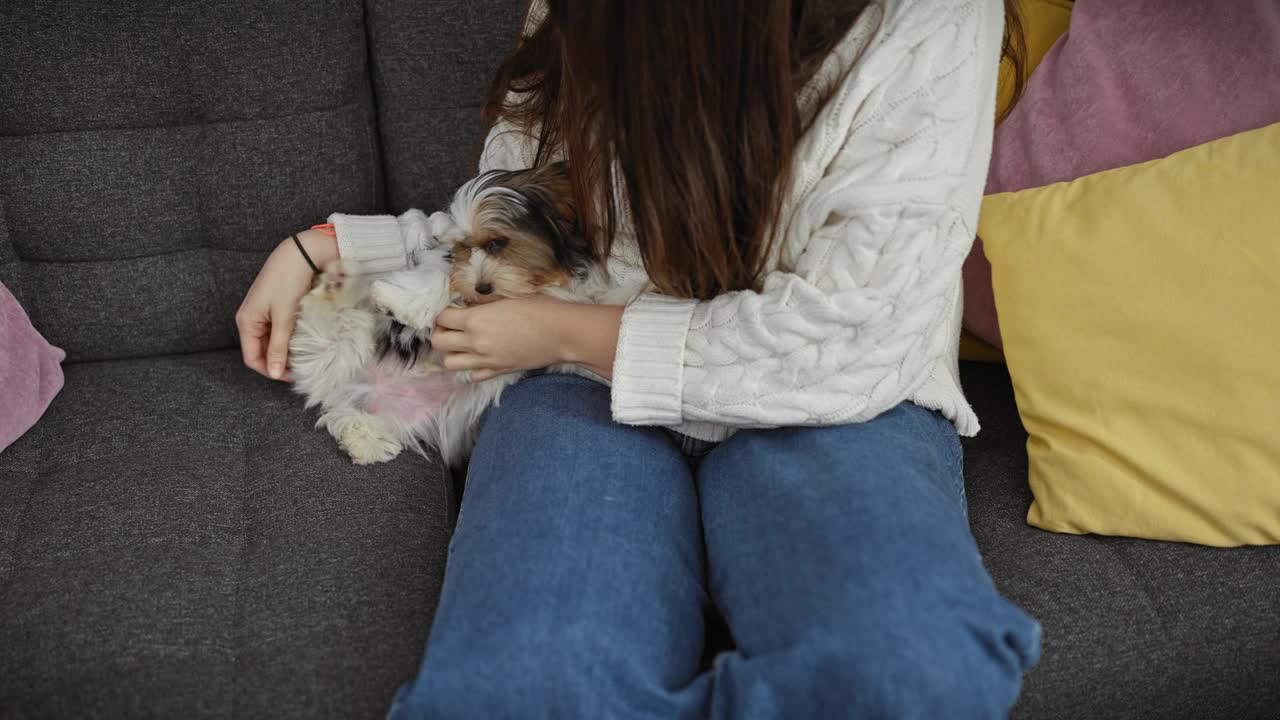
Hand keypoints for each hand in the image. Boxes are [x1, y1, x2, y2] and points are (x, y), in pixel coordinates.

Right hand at [236, 230, 336, 379]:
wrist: (299, 253)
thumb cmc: (288, 281)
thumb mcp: (283, 318)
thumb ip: (278, 346)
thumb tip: (274, 373)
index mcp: (246, 322)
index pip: (252, 358)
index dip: (271, 371)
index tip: (293, 376)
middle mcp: (250, 319)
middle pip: (260, 351)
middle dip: (279, 362)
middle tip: (302, 368)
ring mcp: (261, 313)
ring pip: (270, 342)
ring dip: (284, 351)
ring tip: (303, 356)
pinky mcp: (273, 308)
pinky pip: (277, 330)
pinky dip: (288, 338)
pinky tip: (302, 341)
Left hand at [432, 296, 624, 381]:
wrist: (562, 333)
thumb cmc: (540, 309)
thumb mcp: (508, 296)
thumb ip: (483, 302)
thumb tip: (468, 303)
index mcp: (476, 320)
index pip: (442, 318)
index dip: (443, 313)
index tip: (450, 310)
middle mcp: (476, 342)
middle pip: (439, 343)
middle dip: (440, 333)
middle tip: (451, 326)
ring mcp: (486, 360)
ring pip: (450, 364)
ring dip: (451, 353)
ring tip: (462, 344)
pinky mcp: (498, 371)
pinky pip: (473, 375)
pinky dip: (472, 368)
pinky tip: (480, 357)